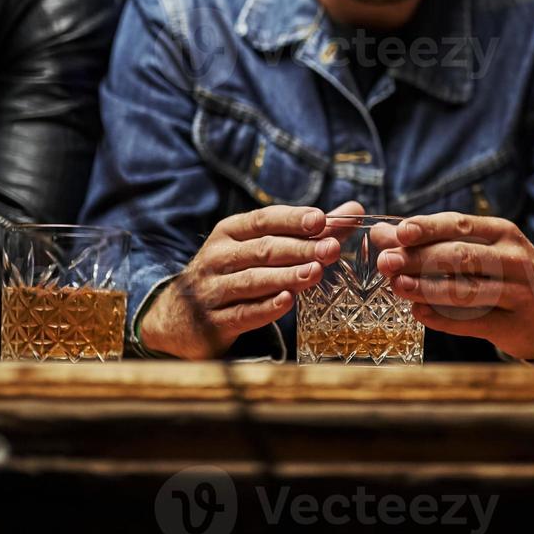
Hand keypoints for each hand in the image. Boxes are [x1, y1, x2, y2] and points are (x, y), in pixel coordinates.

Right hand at [139, 202, 361, 358]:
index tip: (321, 220)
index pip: (264, 220)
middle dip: (300, 248)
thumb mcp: (260, 247)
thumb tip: (354, 211)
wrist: (179, 318)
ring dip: (286, 276)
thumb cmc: (233, 274)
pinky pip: (242, 313)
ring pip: (253, 280)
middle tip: (331, 249)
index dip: (293, 219)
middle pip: (263, 249)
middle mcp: (217, 257)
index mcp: (230, 233)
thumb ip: (308, 231)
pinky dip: (266, 308)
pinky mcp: (213, 322)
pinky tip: (288, 302)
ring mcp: (212, 290)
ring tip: (315, 273)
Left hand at [375, 214, 533, 359]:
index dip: (427, 228)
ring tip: (399, 287)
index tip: (398, 232)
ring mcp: (517, 295)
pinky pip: (474, 323)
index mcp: (504, 234)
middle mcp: (514, 260)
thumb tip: (383, 234)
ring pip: (467, 290)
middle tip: (387, 263)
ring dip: (428, 288)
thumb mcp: (486, 249)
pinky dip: (443, 319)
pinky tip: (419, 313)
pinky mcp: (514, 327)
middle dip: (420, 259)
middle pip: (460, 257)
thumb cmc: (512, 274)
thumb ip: (438, 242)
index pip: (460, 225)